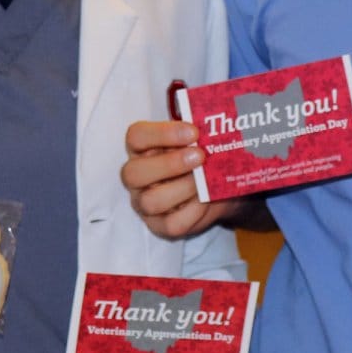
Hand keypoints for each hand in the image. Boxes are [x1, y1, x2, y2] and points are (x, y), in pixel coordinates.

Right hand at [122, 119, 241, 238]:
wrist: (218, 190)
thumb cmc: (199, 160)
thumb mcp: (196, 143)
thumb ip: (197, 135)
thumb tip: (216, 126)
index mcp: (141, 150)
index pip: (136, 137)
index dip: (162, 133)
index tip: (193, 132)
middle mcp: (137, 178)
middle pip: (133, 173)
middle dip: (169, 164)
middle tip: (200, 156)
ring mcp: (145, 204)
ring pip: (150, 201)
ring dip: (182, 188)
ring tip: (205, 180)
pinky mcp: (161, 226)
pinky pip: (172, 223)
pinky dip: (193, 210)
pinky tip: (206, 199)